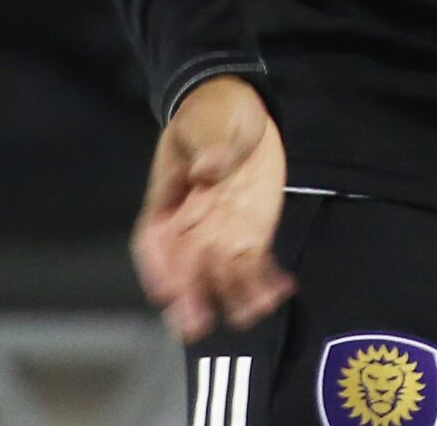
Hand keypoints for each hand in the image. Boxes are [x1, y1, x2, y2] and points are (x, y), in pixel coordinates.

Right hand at [134, 75, 291, 337]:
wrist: (242, 111)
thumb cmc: (213, 115)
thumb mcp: (207, 120)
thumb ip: (208, 146)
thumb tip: (207, 168)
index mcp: (168, 202)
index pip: (154, 241)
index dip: (158, 268)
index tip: (164, 291)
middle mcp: (191, 227)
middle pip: (185, 268)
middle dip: (190, 297)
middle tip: (196, 324)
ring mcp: (222, 234)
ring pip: (222, 275)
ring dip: (233, 297)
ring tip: (251, 311)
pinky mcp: (251, 233)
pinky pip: (255, 265)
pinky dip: (266, 281)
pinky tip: (282, 289)